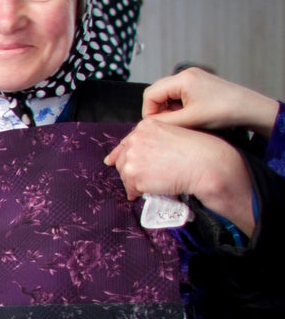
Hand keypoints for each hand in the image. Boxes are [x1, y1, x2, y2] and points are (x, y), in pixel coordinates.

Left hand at [107, 119, 254, 232]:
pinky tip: (147, 192)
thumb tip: (136, 152)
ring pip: (124, 174)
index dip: (119, 154)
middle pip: (122, 159)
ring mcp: (133, 157)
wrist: (207, 165)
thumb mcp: (173, 134)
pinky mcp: (134, 175)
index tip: (111, 161)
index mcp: (146, 126)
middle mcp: (136, 139)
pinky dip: (136, 192)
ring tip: (147, 186)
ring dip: (133, 182)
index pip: (126, 142)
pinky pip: (130, 188)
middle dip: (129, 170)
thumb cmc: (198, 151)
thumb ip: (153, 140)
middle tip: (140, 178)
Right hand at [142, 67, 277, 136]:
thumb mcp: (189, 120)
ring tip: (181, 120)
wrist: (249, 108)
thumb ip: (164, 122)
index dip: (149, 112)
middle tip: (168, 124)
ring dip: (168, 108)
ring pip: (166, 93)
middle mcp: (185, 74)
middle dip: (157, 110)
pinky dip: (177, 105)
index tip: (158, 127)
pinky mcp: (198, 82)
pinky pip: (177, 93)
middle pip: (157, 91)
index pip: (150, 94)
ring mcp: (192, 77)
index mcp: (182, 79)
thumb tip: (147, 125)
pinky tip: (188, 115)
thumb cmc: (223, 112)